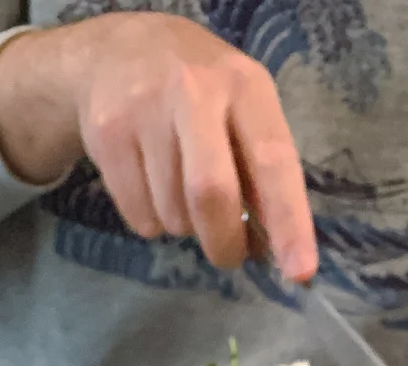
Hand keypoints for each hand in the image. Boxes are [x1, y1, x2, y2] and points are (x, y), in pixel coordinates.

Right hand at [0, 14, 316, 279]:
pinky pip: (138, 215)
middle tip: (228, 254)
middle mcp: (195, 91)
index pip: (273, 162)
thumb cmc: (198, 92)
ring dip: (184, 226)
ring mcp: (145, 111)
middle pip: (211, 194)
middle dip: (224, 242)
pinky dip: (151, 221)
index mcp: (244, 86)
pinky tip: (151, 185)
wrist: (118, 51)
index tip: (300, 273)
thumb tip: (273, 248)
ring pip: (172, 214)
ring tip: (179, 191)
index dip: (289, 222)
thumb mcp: (240, 108)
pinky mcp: (107, 134)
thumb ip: (260, 170)